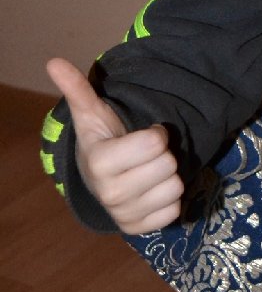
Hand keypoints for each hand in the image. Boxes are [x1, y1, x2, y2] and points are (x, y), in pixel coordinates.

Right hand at [46, 58, 183, 234]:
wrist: (98, 180)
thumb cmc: (102, 141)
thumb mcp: (91, 114)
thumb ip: (78, 89)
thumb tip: (54, 61)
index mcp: (100, 162)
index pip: (155, 143)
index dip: (156, 133)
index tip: (145, 133)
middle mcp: (111, 194)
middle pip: (168, 165)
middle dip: (163, 154)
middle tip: (147, 154)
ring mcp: (125, 215)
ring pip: (176, 188)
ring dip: (169, 176)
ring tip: (150, 171)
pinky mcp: (140, 230)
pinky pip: (175, 210)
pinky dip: (169, 199)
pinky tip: (152, 191)